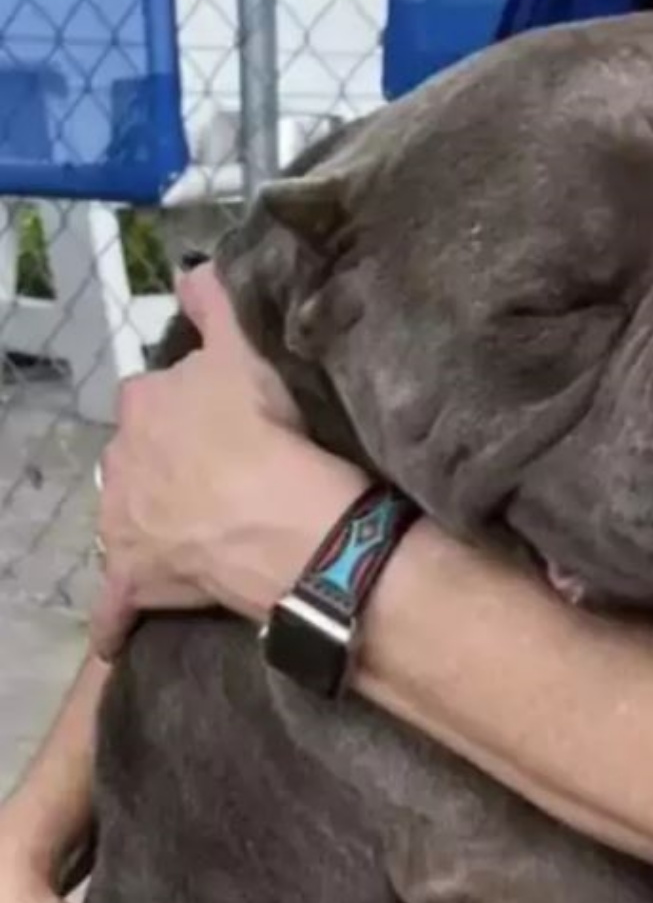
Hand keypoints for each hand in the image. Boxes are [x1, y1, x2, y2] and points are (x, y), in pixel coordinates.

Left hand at [91, 265, 361, 658]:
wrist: (286, 527)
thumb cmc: (270, 436)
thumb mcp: (249, 350)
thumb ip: (218, 304)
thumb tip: (192, 270)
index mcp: (144, 404)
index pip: (160, 396)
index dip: (195, 407)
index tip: (231, 421)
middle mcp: (120, 460)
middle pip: (141, 458)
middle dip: (169, 466)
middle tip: (224, 478)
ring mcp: (122, 526)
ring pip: (125, 520)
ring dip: (147, 525)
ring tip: (194, 534)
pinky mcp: (137, 584)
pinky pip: (116, 607)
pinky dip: (117, 620)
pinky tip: (119, 632)